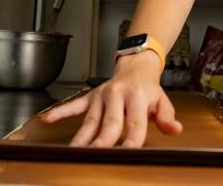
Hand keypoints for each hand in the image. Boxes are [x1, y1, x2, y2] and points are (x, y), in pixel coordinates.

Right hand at [39, 51, 182, 147]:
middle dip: (103, 140)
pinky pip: (74, 105)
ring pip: (90, 119)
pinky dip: (60, 112)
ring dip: (82, 137)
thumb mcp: (162, 101)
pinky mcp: (90, 97)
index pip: (135, 121)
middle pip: (110, 122)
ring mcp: (102, 96)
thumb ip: (167, 117)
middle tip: (96, 156)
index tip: (129, 151)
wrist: (136, 67)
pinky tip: (48, 120)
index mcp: (138, 97)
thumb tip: (175, 129)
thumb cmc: (148, 90)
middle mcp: (118, 95)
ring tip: (73, 152)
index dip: (133, 137)